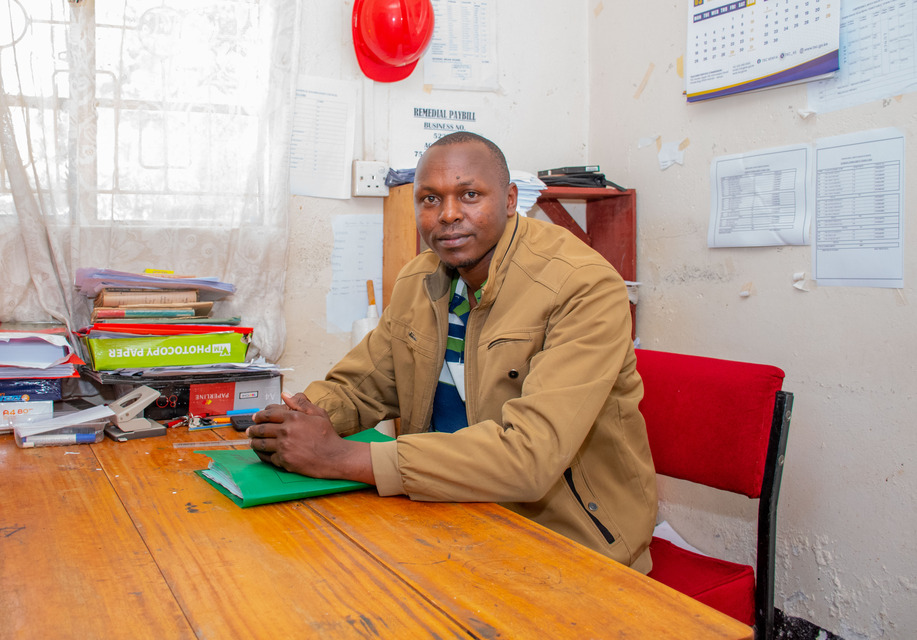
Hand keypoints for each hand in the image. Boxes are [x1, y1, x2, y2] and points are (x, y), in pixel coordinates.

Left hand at [246, 392, 374, 484]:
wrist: (334, 457)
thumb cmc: (327, 435)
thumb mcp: (318, 414)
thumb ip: (301, 403)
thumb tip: (285, 394)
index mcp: (293, 418)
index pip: (269, 414)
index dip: (259, 416)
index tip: (255, 418)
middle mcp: (286, 431)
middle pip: (262, 429)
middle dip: (253, 430)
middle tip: (250, 430)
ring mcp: (284, 447)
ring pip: (262, 444)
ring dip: (254, 442)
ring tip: (252, 442)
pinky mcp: (284, 461)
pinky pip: (268, 457)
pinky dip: (262, 455)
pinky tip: (261, 453)